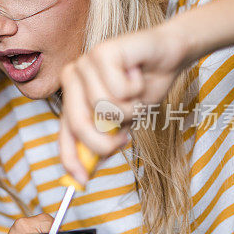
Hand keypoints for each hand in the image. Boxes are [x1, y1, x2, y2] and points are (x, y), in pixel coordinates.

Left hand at [58, 22, 189, 183]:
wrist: (168, 56)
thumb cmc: (142, 88)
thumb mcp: (122, 123)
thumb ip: (103, 142)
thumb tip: (86, 171)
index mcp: (71, 94)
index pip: (65, 131)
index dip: (71, 158)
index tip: (82, 182)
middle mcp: (72, 76)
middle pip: (79, 123)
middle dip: (104, 141)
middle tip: (123, 140)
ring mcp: (85, 62)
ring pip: (104, 107)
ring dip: (130, 108)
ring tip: (135, 92)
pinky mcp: (102, 51)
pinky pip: (118, 89)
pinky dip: (136, 88)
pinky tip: (137, 74)